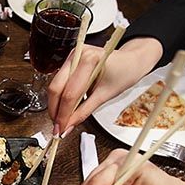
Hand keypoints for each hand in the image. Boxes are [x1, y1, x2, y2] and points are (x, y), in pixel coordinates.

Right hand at [47, 37, 162, 134]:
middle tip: (57, 127)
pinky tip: (62, 110)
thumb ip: (84, 112)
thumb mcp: (105, 95)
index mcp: (90, 60)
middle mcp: (77, 55)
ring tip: (60, 120)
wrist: (130, 62)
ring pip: (55, 86)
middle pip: (56, 88)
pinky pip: (58, 83)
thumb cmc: (123, 73)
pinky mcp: (69, 62)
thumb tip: (67, 126)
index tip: (61, 129)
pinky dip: (59, 98)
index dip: (63, 114)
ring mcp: (71, 57)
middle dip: (55, 110)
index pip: (70, 93)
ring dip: (55, 105)